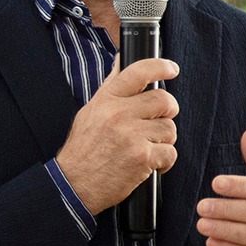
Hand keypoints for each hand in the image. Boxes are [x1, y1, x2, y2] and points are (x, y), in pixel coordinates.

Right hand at [54, 58, 180, 214]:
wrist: (74, 184)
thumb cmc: (83, 149)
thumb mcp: (89, 112)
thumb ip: (110, 88)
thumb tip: (121, 61)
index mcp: (106, 100)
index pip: (138, 72)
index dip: (160, 67)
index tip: (171, 68)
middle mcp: (119, 114)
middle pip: (164, 100)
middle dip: (168, 111)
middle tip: (159, 120)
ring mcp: (132, 135)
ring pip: (169, 128)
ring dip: (164, 140)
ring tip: (147, 147)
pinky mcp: (142, 157)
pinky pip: (170, 152)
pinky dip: (164, 162)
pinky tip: (149, 165)